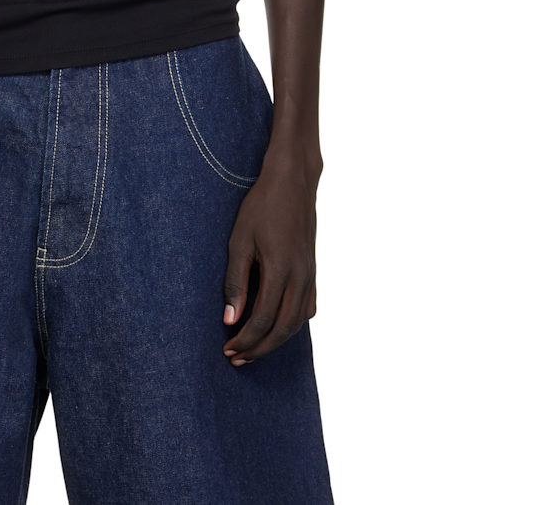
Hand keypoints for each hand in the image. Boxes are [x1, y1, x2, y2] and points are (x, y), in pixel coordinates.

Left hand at [221, 156, 318, 365]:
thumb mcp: (239, 240)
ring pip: (298, 322)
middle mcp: (300, 277)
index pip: (263, 320)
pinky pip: (307, 307)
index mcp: (280, 270)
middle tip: (237, 358)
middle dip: (260, 349)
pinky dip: (292, 324)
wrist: (293, 181)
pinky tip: (277, 325)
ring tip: (253, 348)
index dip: (245, 340)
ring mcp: (310, 274)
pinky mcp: (312, 270)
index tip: (228, 349)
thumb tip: (230, 319)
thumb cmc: (262, 206)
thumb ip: (235, 281)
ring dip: (276, 340)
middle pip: (283, 329)